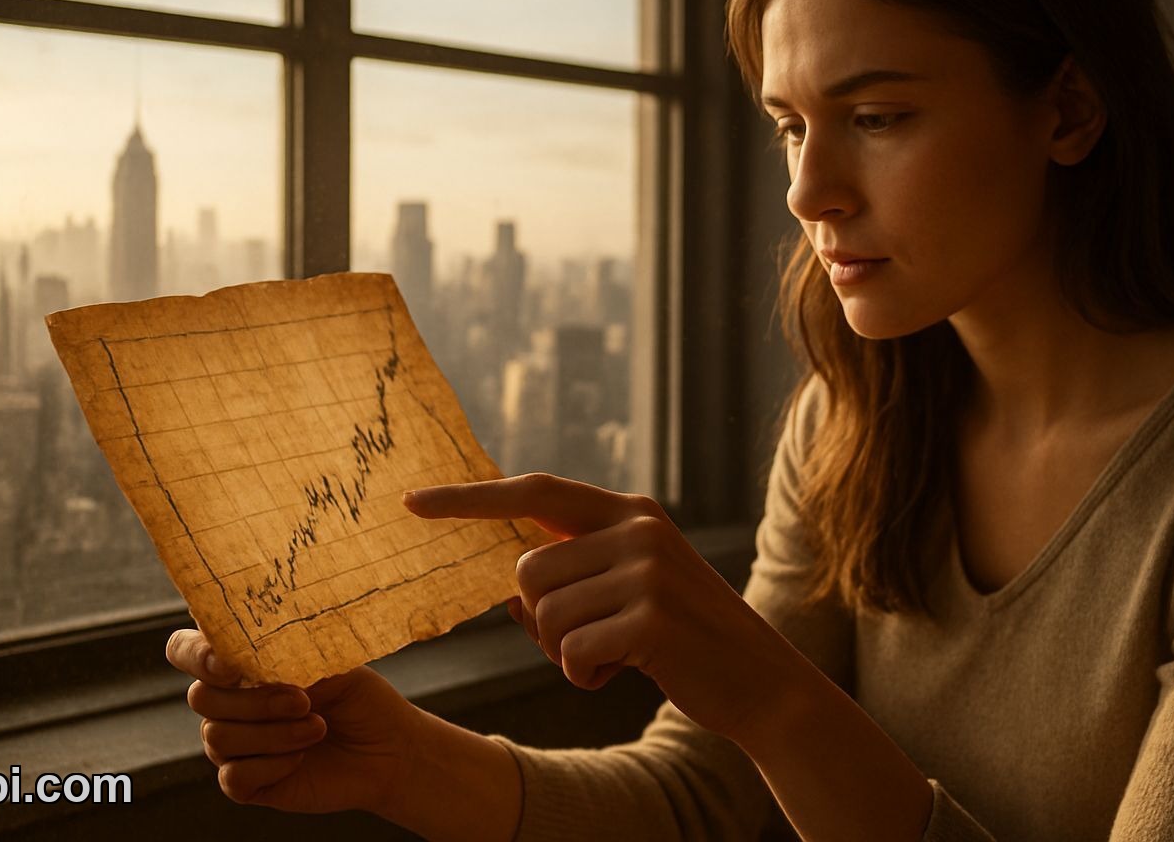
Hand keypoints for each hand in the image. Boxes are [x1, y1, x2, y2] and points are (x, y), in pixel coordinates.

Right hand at [165, 626, 422, 813]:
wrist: (388, 748)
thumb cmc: (359, 697)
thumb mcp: (331, 662)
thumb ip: (291, 653)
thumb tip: (259, 653)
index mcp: (242, 665)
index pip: (185, 651)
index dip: (196, 655)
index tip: (233, 665)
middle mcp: (230, 704)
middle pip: (200, 698)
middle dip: (253, 700)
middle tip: (303, 700)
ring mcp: (235, 745)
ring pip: (218, 738)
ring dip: (272, 732)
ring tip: (317, 727)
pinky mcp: (247, 783)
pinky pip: (233, 777)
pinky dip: (271, 765)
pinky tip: (302, 756)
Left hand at [403, 473, 807, 743]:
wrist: (759, 679)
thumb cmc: (682, 639)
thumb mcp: (632, 589)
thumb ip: (575, 576)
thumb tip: (506, 589)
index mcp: (629, 512)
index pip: (534, 493)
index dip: (471, 499)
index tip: (413, 503)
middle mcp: (637, 528)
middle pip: (527, 571)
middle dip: (542, 618)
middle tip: (590, 638)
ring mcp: (647, 570)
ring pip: (544, 615)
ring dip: (566, 651)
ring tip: (618, 653)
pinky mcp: (651, 617)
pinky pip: (571, 653)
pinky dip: (586, 675)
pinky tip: (628, 672)